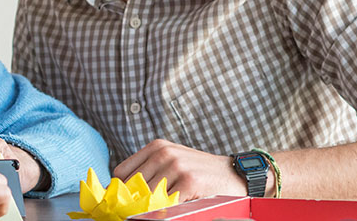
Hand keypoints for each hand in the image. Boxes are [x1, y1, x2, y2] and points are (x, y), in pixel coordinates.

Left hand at [113, 139, 247, 200]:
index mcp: (156, 146)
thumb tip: (120, 191)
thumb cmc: (200, 172)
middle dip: (135, 200)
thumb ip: (149, 171)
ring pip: (147, 196)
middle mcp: (164, 153)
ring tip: (166, 205)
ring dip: (152, 206)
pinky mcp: (189, 182)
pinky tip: (178, 206)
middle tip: (147, 206)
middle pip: (132, 186)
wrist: (236, 174)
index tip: (128, 200)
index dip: (122, 190)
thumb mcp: (172, 162)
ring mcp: (177, 166)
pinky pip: (166, 203)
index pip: (121, 172)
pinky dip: (167, 210)